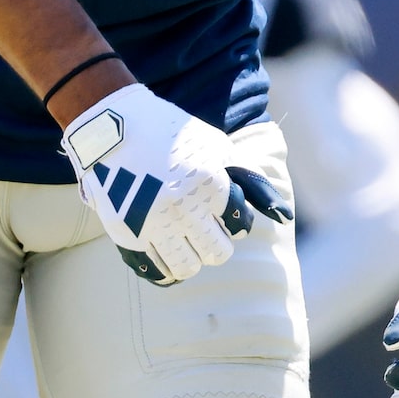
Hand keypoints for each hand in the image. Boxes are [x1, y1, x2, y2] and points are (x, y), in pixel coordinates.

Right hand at [60, 82, 288, 286]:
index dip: (234, 218)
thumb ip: (251, 182)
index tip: (222, 209)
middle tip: (206, 228)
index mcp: (208, 182)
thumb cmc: (172, 135)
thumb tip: (284, 216)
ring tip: (186, 241)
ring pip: (187, 268)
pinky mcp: (126, 234)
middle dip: (217, 242)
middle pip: (218, 253)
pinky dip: (165, 269)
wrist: (113, 126)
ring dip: (192, 258)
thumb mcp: (217, 148)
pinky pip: (154, 271)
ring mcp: (151, 223)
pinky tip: (166, 254)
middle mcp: (182, 207)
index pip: (239, 225)